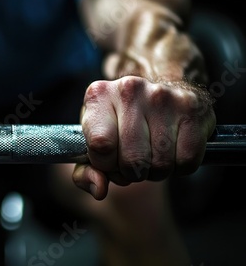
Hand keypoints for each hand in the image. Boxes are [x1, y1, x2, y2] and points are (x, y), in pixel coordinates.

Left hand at [72, 76, 215, 199]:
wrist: (157, 92)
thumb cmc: (118, 123)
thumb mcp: (92, 143)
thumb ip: (86, 172)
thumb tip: (100, 189)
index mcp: (99, 96)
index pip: (100, 145)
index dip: (105, 164)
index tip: (109, 158)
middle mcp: (130, 90)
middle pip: (133, 160)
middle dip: (132, 172)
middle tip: (133, 160)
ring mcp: (164, 96)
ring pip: (161, 164)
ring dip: (155, 171)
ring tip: (151, 154)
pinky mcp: (192, 107)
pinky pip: (187, 161)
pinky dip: (179, 167)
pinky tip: (172, 151)